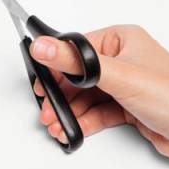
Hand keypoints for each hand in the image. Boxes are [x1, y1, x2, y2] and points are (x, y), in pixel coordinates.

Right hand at [30, 25, 168, 157]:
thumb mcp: (119, 76)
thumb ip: (77, 62)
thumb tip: (43, 45)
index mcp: (120, 40)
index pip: (76, 50)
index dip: (56, 67)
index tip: (43, 83)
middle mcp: (120, 59)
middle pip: (78, 75)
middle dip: (61, 95)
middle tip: (48, 109)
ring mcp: (123, 83)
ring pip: (85, 95)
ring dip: (69, 110)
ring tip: (58, 123)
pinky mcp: (125, 105)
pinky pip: (96, 110)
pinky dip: (83, 120)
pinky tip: (74, 128)